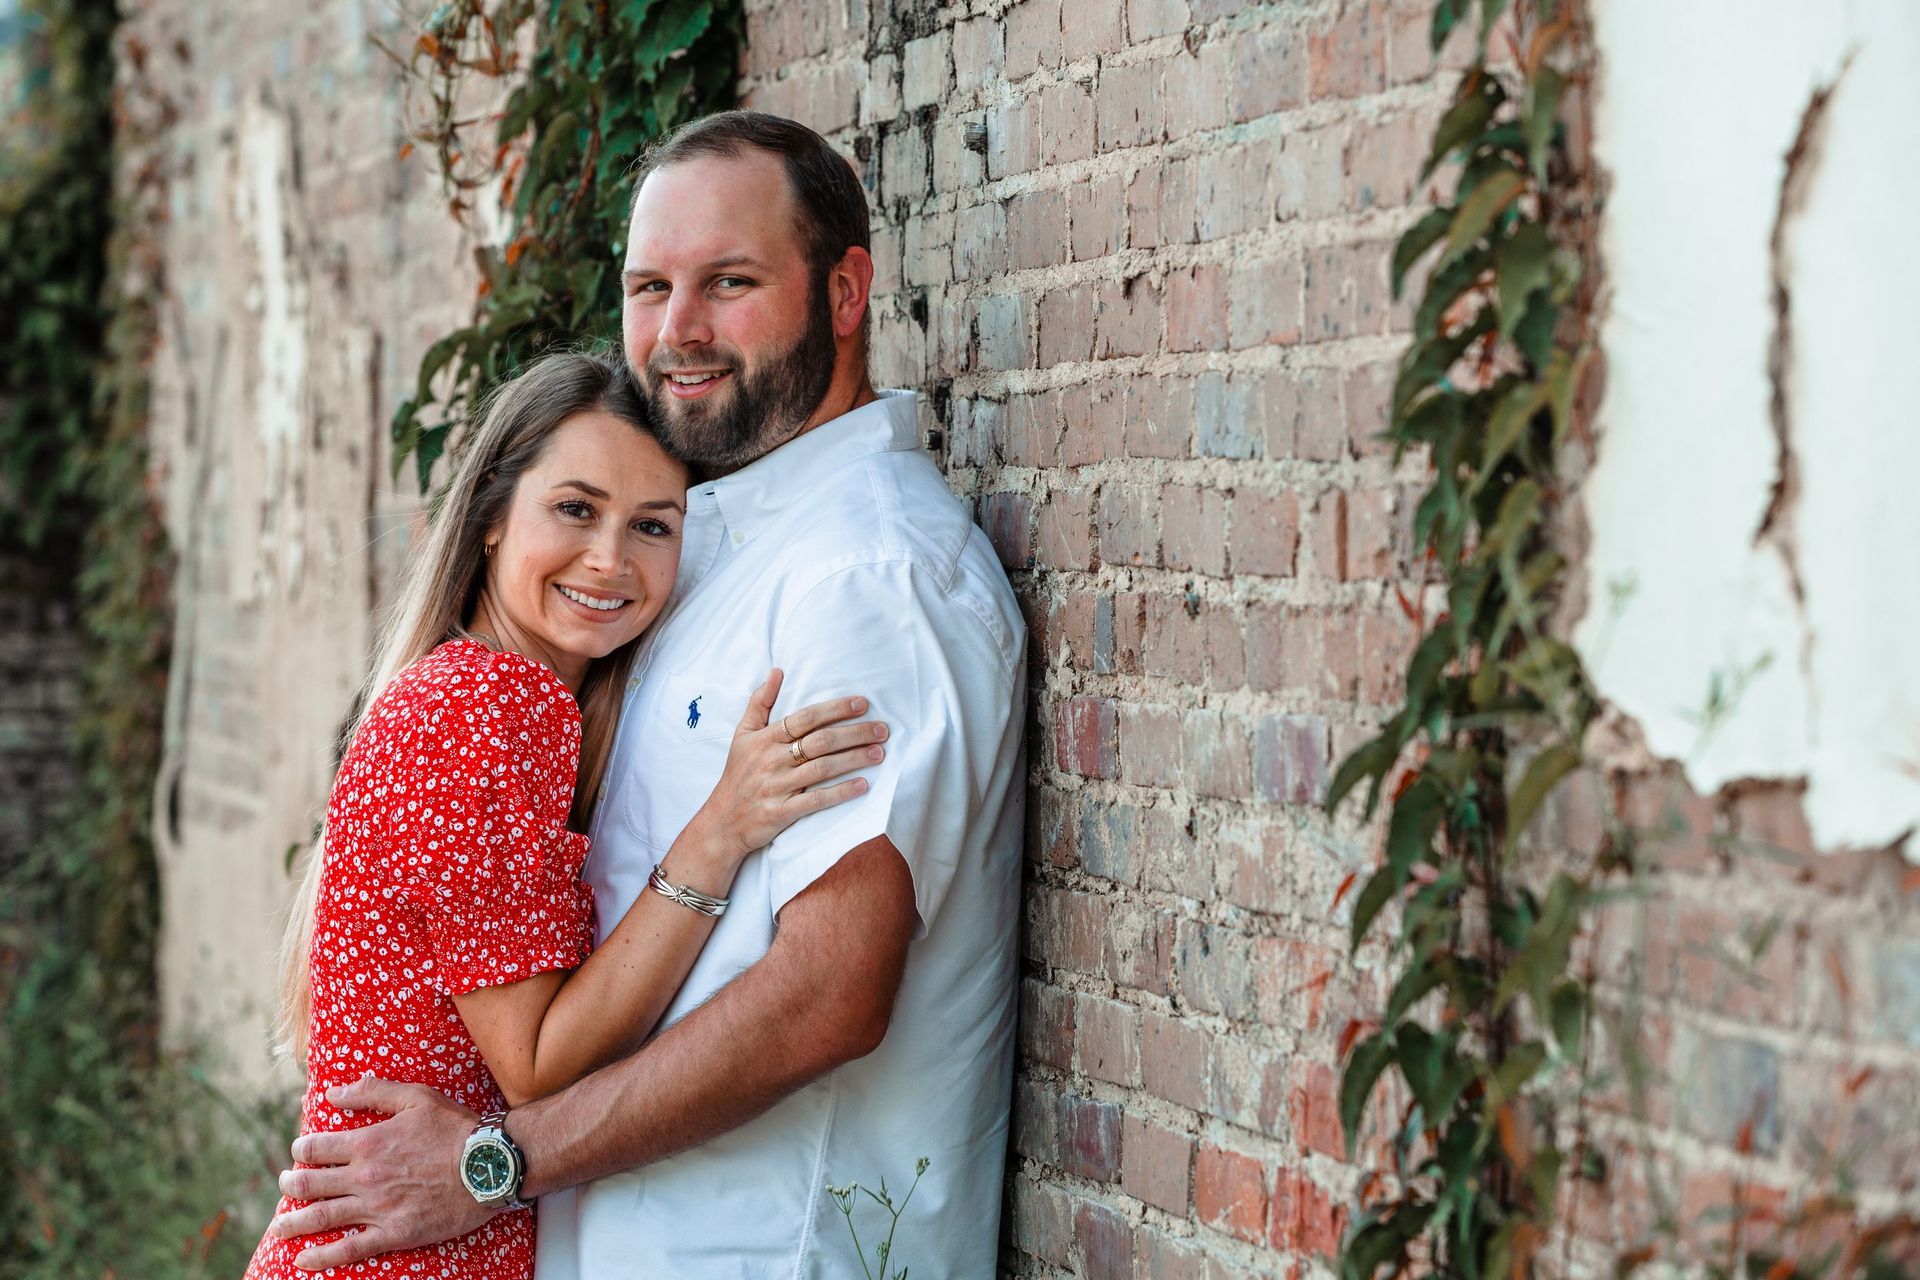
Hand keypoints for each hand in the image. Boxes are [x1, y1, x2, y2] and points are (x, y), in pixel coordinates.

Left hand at [268, 1076, 491, 1269]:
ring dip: (293, 1221)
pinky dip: (322, 1257)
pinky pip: (350, 1249)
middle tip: (285, 1185)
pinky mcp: (394, 1233)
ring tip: (278, 1226)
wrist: (489, 1165)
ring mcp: (377, 1208)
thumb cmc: (456, 1129)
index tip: (299, 1151)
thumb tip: (335, 1092)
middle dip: (291, 1185)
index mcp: (369, 1143)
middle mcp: (366, 1177)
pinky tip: (303, 1260)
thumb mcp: (417, 1097)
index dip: (303, 1149)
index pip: (318, 1147)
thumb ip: (374, 1092)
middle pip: (312, 1184)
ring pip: (322, 1217)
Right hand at [690, 669, 886, 865]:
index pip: (806, 717)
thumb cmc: (737, 775)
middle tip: (882, 730)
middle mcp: (771, 760)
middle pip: (820, 741)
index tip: (862, 704)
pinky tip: (863, 786)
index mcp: (765, 738)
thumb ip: (759, 702)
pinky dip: (841, 792)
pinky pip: (816, 800)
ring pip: (822, 768)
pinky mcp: (781, 812)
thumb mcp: (742, 735)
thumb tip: (776, 671)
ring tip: (879, 753)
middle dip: (855, 733)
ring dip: (854, 759)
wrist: (721, 823)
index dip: (835, 709)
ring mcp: (777, 786)